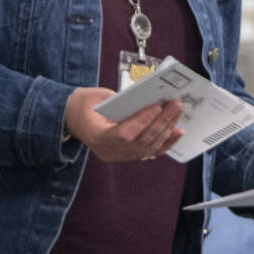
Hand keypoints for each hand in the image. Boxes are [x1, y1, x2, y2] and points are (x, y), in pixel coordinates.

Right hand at [64, 87, 183, 161]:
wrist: (75, 119)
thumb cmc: (86, 104)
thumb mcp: (98, 96)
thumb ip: (122, 100)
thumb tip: (150, 98)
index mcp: (96, 136)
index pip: (123, 134)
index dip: (141, 121)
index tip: (157, 106)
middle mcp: (108, 151)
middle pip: (140, 141)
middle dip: (161, 122)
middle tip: (175, 105)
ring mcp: (119, 156)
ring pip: (148, 147)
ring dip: (167, 129)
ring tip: (178, 112)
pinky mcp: (128, 155)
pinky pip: (151, 151)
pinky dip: (167, 141)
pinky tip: (178, 131)